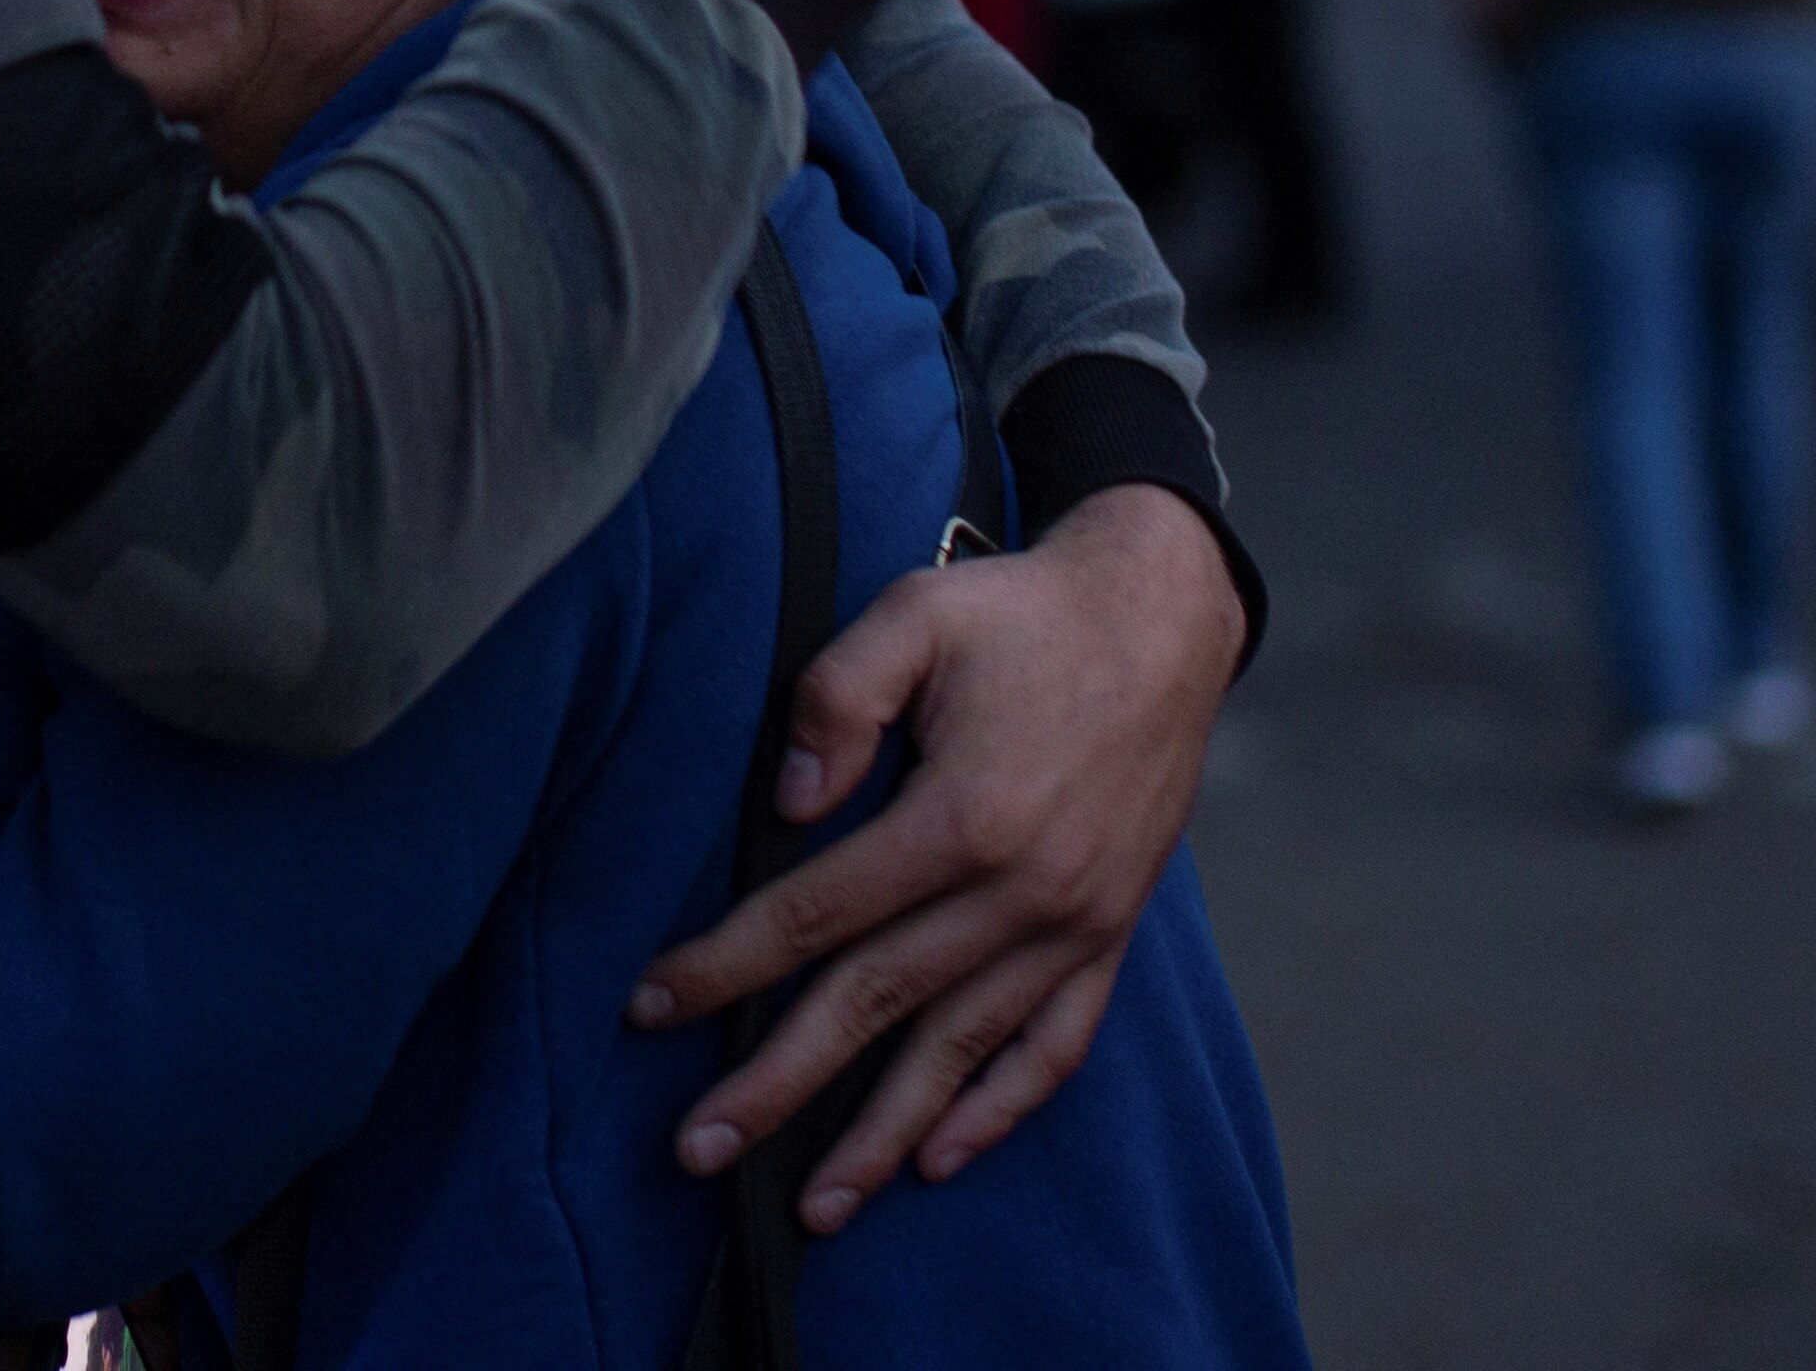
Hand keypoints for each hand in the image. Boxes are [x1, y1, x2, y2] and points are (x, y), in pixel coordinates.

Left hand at [628, 482, 1238, 1230]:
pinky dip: (999, 1110)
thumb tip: (789, 805)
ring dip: (882, 1135)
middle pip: (875, 1004)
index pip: (817, 913)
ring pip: (961, 1052)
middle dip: (779, 1082)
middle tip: (700, 1146)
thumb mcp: (917, 615)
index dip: (728, 963)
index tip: (652, 1004)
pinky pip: (1054, 1047)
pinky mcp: (1110, 935)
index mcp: (964, 816)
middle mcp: (1022, 892)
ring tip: (814, 1203)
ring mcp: (1074, 925)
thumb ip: (837, 696)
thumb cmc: (1022, 613)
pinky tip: (942, 1155)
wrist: (1164, 617)